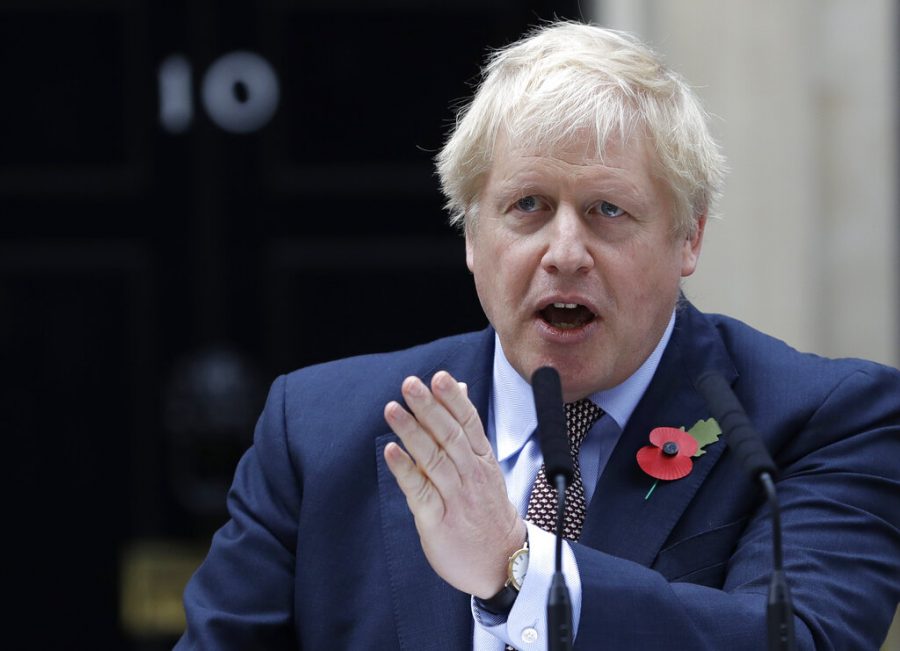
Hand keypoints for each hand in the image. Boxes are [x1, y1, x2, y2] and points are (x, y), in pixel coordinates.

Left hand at [383, 370, 526, 597]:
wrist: (502, 564)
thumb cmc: (487, 511)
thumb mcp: (484, 467)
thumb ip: (467, 430)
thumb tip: (458, 390)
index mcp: (481, 460)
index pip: (469, 423)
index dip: (453, 400)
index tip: (439, 377)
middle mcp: (470, 475)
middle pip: (449, 436)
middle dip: (429, 408)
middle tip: (410, 384)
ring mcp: (455, 498)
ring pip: (434, 459)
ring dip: (411, 433)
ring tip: (392, 410)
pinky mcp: (437, 520)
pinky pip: (419, 492)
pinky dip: (405, 471)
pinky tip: (391, 452)